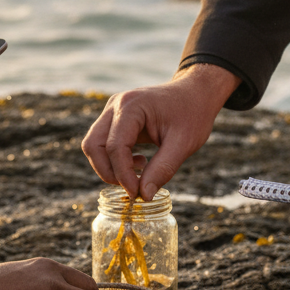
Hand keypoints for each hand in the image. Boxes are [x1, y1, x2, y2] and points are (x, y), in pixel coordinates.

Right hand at [82, 64, 239, 199]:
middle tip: (134, 187)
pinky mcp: (114, 119)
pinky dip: (115, 160)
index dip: (122, 175)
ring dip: (111, 166)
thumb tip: (143, 196)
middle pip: (93, 146)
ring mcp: (112, 111)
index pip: (114, 147)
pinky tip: (140, 162)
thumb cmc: (193, 114)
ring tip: (141, 170)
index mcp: (131, 106)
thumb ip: (162, 169)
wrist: (195, 93)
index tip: (137, 194)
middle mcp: (115, 105)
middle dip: (109, 172)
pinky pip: (103, 143)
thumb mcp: (183, 144)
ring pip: (94, 145)